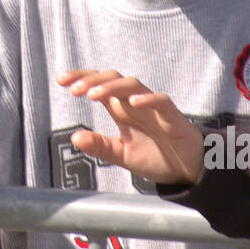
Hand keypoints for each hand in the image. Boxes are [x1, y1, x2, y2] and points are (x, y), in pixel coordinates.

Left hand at [60, 69, 204, 185]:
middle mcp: (135, 104)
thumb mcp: (122, 154)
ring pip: (133, 85)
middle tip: (74, 89)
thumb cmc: (156, 156)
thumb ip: (100, 146)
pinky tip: (133, 102)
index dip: (81, 79)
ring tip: (94, 94)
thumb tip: (74, 137)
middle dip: (92, 80)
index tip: (61, 80)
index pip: (99, 85)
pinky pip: (162, 102)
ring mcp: (154, 108)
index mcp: (121, 109)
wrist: (188, 169)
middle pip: (113, 79)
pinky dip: (148, 99)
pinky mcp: (173, 117)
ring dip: (113, 87)